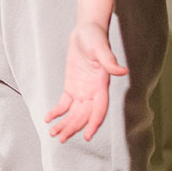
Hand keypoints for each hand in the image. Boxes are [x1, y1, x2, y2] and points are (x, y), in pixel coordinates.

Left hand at [45, 21, 126, 141]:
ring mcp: (83, 90)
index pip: (99, 109)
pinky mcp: (72, 86)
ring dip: (65, 124)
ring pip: (74, 113)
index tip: (87, 136)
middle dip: (73, 127)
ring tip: (53, 134)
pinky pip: (65, 103)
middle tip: (60, 139)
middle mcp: (93, 92)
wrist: (86, 31)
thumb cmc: (95, 38)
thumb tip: (122, 72)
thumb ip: (109, 61)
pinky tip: (49, 119)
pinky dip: (58, 112)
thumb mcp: (101, 48)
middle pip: (84, 115)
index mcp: (101, 85)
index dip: (93, 123)